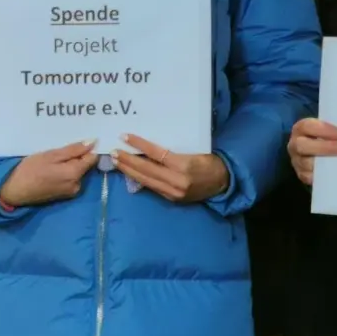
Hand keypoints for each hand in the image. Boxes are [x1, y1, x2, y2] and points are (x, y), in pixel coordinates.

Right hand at [0, 139, 100, 207]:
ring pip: (77, 172)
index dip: (88, 149)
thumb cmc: (30, 170)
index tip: (78, 142)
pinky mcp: (64, 195)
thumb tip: (93, 142)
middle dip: (76, 157)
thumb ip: (73, 150)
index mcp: (75, 174)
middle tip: (61, 150)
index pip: (92, 158)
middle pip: (85, 166)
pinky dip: (65, 172)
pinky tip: (53, 169)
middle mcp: (77, 185)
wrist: (14, 191)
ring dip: (70, 165)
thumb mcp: (51, 155)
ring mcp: (71, 192)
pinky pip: (70, 179)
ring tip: (54, 159)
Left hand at [113, 134, 228, 202]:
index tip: (125, 137)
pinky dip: (139, 179)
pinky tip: (130, 173)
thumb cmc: (209, 161)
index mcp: (183, 165)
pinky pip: (152, 187)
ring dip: (129, 171)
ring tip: (116, 162)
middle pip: (146, 169)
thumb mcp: (193, 151)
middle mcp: (176, 180)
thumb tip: (149, 147)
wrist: (223, 181)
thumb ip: (172, 153)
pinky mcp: (171, 198)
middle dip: (128, 160)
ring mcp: (173, 192)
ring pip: (145, 180)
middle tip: (113, 152)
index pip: (156, 153)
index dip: (139, 145)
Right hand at [288, 118, 336, 185]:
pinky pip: (309, 177)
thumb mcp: (329, 128)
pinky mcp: (303, 175)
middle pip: (301, 146)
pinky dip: (322, 175)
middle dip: (322, 147)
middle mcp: (295, 144)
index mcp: (301, 128)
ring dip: (323, 162)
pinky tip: (335, 172)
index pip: (306, 126)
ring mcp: (298, 161)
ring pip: (306, 164)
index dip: (322, 130)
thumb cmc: (328, 136)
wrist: (321, 152)